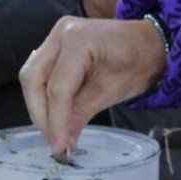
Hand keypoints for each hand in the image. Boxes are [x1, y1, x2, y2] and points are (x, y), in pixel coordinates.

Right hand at [21, 16, 167, 154]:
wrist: (149, 41)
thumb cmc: (139, 61)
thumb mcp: (113, 90)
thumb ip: (82, 113)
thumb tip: (63, 142)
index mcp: (79, 39)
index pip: (58, 87)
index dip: (56, 120)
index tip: (58, 147)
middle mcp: (61, 32)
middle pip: (34, 78)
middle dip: (41, 114)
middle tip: (54, 140)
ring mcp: (55, 35)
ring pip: (31, 75)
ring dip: (38, 106)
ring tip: (54, 130)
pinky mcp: (54, 43)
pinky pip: (39, 71)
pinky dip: (43, 95)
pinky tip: (54, 113)